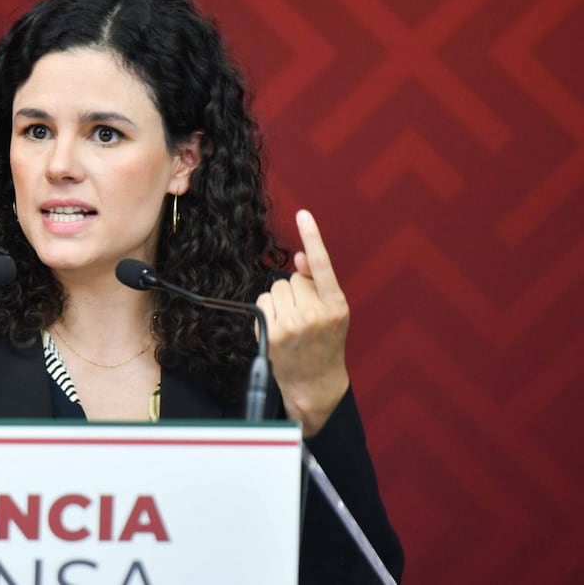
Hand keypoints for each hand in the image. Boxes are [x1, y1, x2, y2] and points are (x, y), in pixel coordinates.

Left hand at [256, 209, 349, 435]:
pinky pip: (262, 304)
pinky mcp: (272, 334)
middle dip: (295, 291)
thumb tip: (302, 257)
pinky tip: (279, 329)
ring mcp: (292, 325)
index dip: (313, 238)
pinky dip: (268, 312)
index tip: (303, 214)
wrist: (315, 383)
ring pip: (275, 289)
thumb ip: (318, 284)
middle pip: (292, 278)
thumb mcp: (333, 313)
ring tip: (291, 322)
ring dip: (280, 301)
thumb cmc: (325, 344)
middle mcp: (315, 314)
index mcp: (336, 305)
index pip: (323, 266)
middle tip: (304, 314)